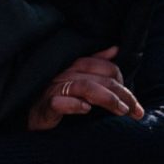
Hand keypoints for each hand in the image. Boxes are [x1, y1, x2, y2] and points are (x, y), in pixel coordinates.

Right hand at [27, 46, 143, 130]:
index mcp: (74, 65)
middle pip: (101, 78)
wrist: (29, 114)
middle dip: (122, 94)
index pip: (106, 67)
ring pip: (86, 87)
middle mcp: (64, 73)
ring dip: (107, 99)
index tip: (130, 99)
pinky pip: (61, 102)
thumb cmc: (54, 96)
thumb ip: (95, 63)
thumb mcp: (76, 78)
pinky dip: (75, 105)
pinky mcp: (45, 105)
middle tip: (134, 110)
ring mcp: (53, 88)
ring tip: (121, 111)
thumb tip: (115, 49)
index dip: (122, 81)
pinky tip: (86, 110)